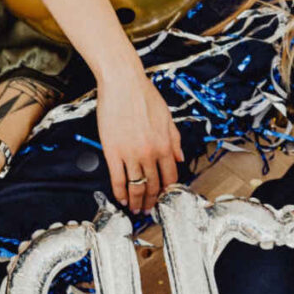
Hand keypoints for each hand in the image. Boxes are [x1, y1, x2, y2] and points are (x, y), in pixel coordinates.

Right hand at [96, 66, 182, 213]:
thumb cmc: (144, 96)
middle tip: (149, 211)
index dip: (168, 192)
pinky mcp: (113, 152)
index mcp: (165, 145)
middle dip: (152, 202)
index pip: (170, 177)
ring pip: (136, 186)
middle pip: (154, 186)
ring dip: (137, 201)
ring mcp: (131, 154)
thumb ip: (175, 140)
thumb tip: (180, 158)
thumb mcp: (167, 117)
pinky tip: (121, 199)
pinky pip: (117, 179)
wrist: (123, 82)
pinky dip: (120, 192)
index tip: (165, 199)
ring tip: (136, 209)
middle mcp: (150, 153)